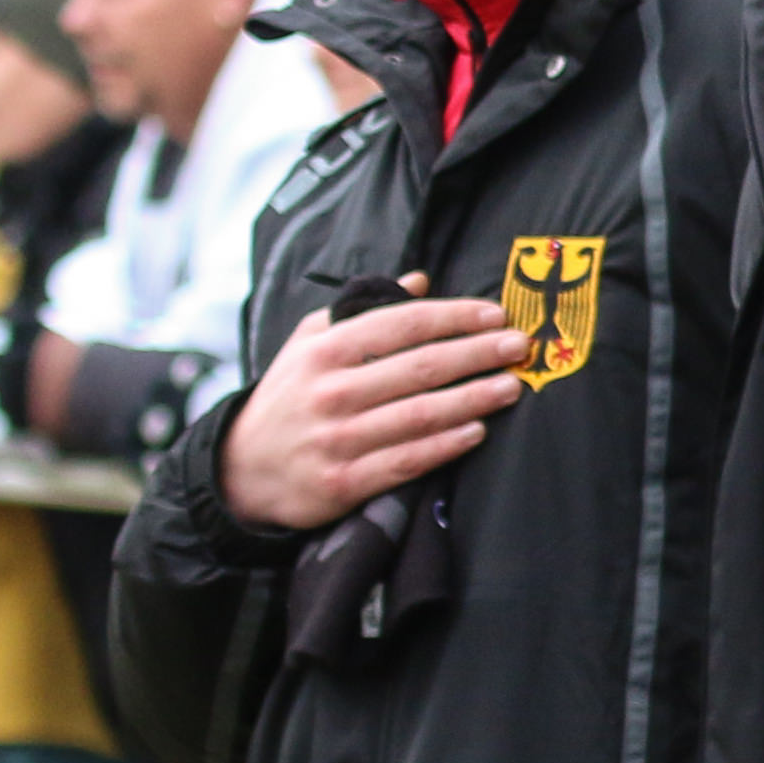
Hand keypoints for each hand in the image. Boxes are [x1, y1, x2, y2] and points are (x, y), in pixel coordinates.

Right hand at [215, 284, 529, 531]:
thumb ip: (361, 309)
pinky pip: (407, 461)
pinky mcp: (345, 482)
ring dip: (473, 399)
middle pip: (420, 368)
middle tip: (520, 347)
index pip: (402, 324)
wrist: (243, 469)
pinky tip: (477, 431)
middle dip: (477, 353)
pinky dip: (445, 445)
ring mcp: (338, 439)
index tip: (495, 315)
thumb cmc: (290, 396)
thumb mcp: (309, 342)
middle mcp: (332, 392)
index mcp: (324, 351)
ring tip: (511, 387)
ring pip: (420, 415)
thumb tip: (420, 279)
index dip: (454, 317)